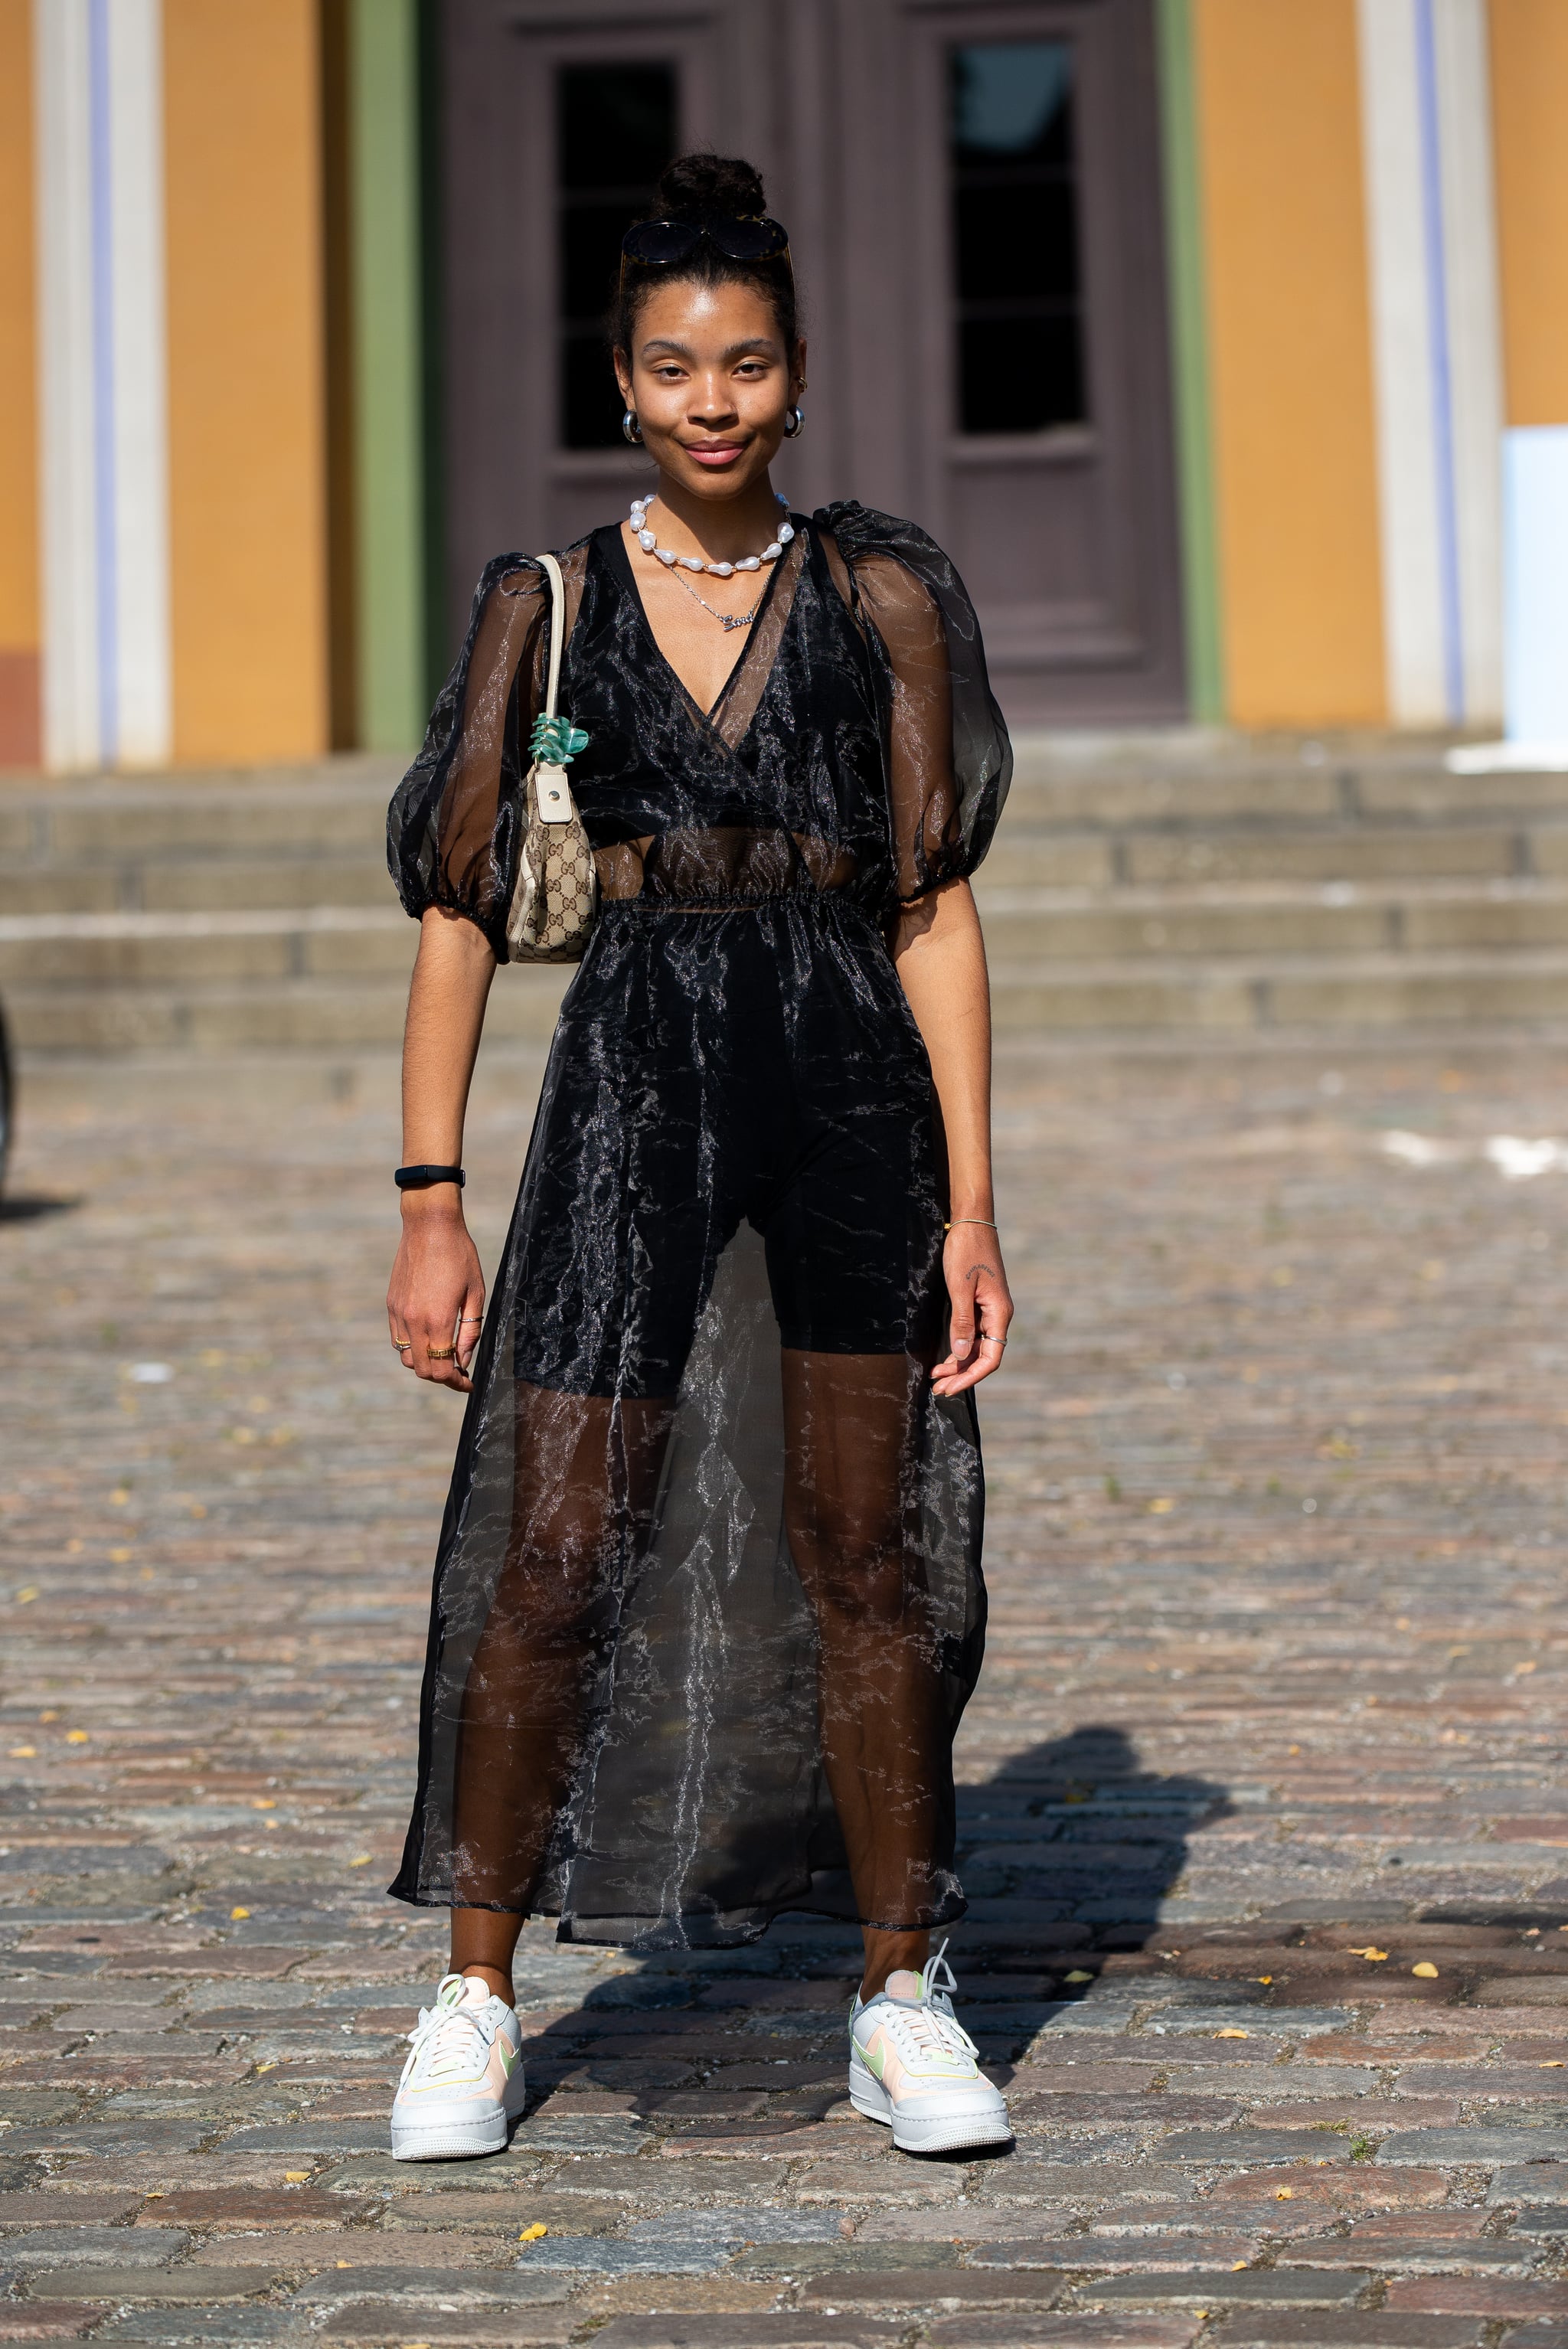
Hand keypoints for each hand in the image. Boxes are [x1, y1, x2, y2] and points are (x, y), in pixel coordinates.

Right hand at [387, 1198, 485, 1392]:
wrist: (429, 1226)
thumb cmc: (459, 1256)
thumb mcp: (475, 1293)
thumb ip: (470, 1330)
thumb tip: (464, 1360)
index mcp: (438, 1320)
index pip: (442, 1369)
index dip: (457, 1383)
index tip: (469, 1383)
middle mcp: (414, 1321)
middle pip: (423, 1370)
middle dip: (442, 1378)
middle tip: (459, 1373)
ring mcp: (399, 1313)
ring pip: (407, 1357)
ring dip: (426, 1363)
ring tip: (445, 1356)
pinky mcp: (391, 1305)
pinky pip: (398, 1339)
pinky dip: (412, 1347)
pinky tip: (429, 1338)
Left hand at [931, 1223, 1011, 1397]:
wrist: (971, 1223)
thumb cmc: (966, 1251)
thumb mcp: (959, 1287)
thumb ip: (961, 1322)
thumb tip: (962, 1354)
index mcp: (999, 1313)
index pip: (990, 1358)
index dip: (970, 1376)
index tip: (950, 1388)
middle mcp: (998, 1315)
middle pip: (983, 1356)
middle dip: (962, 1375)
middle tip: (938, 1390)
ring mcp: (989, 1310)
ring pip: (977, 1347)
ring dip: (958, 1364)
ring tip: (937, 1379)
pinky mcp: (980, 1304)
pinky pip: (972, 1334)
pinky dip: (959, 1348)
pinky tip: (945, 1359)